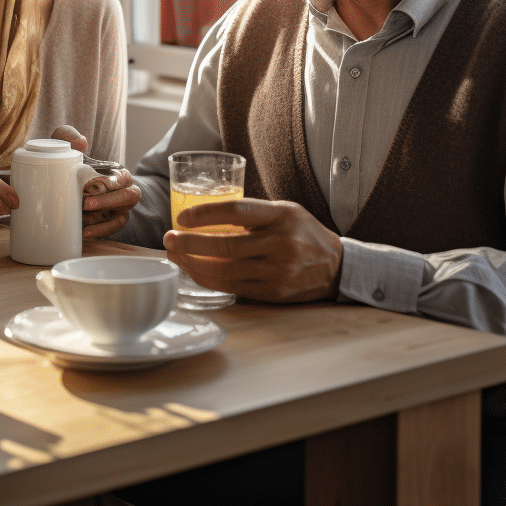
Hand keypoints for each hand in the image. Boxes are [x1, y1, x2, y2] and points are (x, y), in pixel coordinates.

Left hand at [49, 124, 139, 237]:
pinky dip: (101, 231)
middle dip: (109, 201)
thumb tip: (80, 142)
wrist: (70, 182)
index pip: (124, 177)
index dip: (114, 182)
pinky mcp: (110, 221)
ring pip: (122, 217)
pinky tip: (86, 233)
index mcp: (119, 173)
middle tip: (85, 203)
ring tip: (84, 220)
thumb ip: (71, 137)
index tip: (97, 184)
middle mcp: (124, 191)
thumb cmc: (75, 163)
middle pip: (129, 197)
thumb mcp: (70, 147)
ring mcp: (119, 209)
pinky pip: (112, 228)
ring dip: (105, 221)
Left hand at [162, 198, 342, 302]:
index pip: (237, 212)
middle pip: (227, 245)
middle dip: (191, 243)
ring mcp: (278, 271)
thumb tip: (206, 216)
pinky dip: (209, 279)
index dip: (206, 214)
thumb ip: (252, 214)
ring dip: (194, 263)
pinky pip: (233, 287)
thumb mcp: (284, 212)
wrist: (337, 267)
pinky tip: (193, 271)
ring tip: (175, 255)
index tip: (182, 217)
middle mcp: (281, 244)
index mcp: (282, 216)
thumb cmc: (303, 233)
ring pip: (226, 270)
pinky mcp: (273, 293)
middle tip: (168, 239)